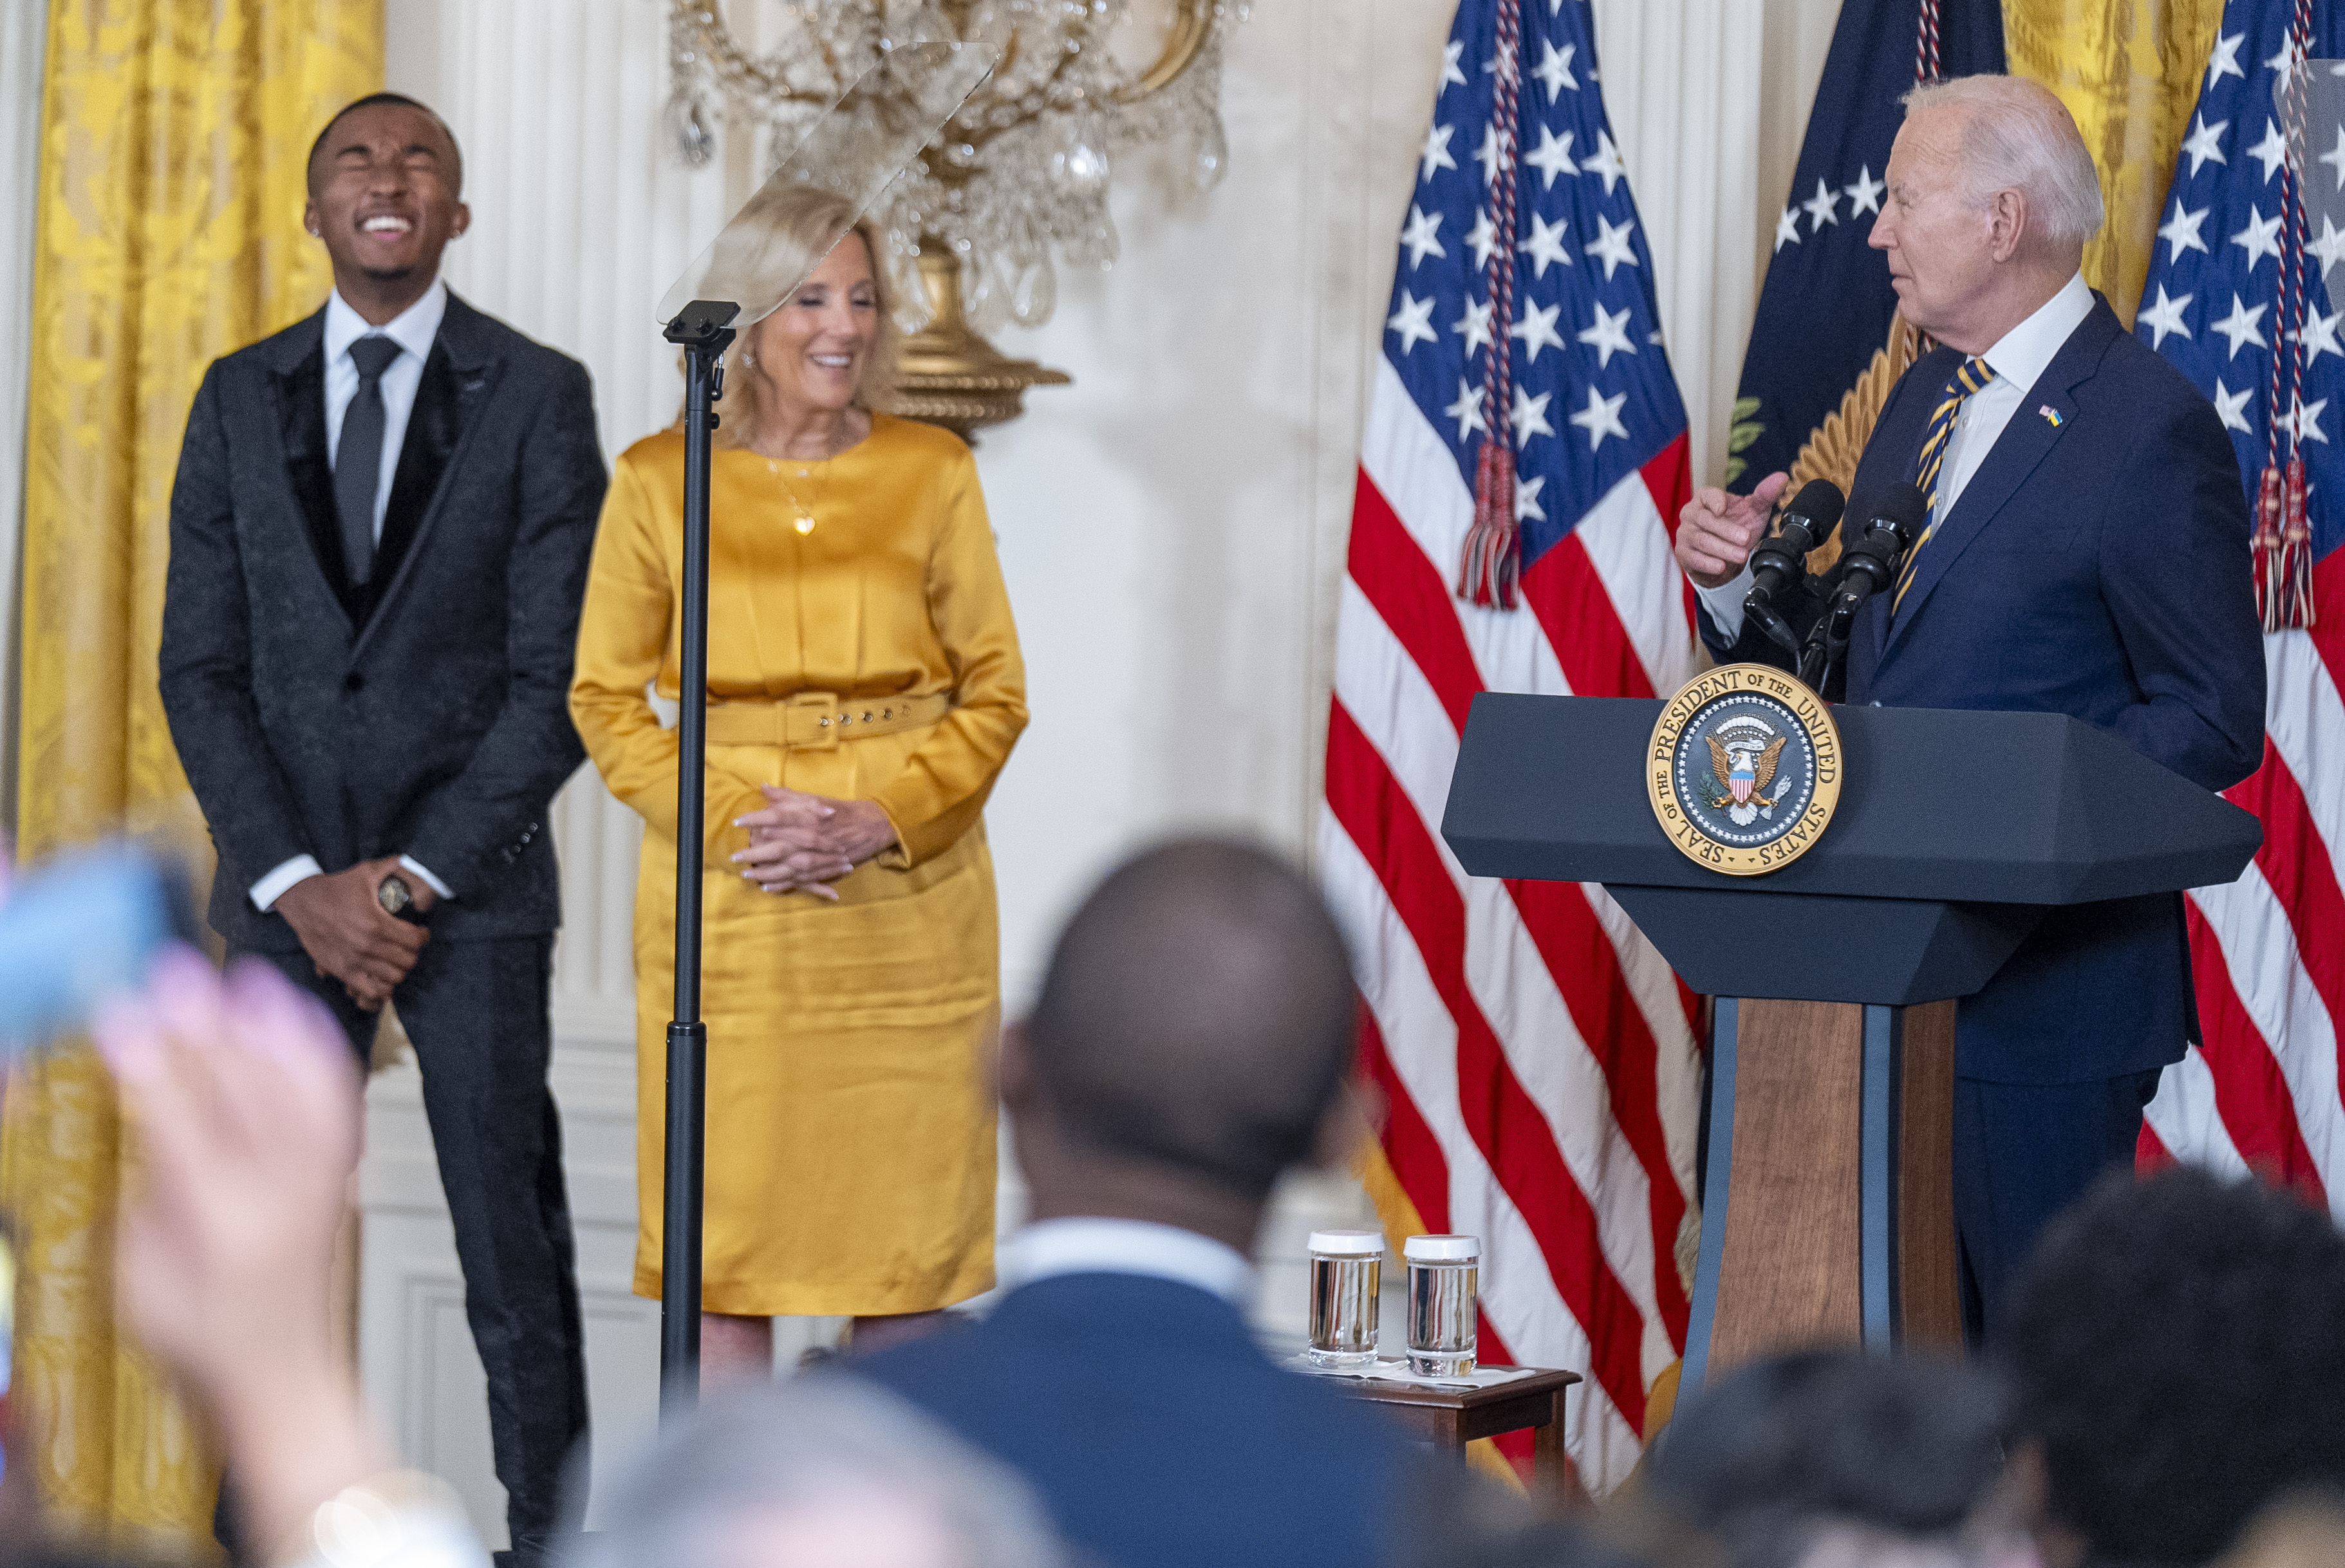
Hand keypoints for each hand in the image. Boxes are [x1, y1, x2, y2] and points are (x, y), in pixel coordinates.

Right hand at [96, 949, 391, 1560]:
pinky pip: (334, 1098)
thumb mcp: (142, 1272)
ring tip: (230, 975)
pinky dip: (312, 1049)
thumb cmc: (200, 1337)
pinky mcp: (341, 1175)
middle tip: (168, 971)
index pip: (180, 1128)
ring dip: (262, 1023)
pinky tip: (290, 1010)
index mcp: (221, 1227)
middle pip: (243, 1092)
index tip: (118, 1013)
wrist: (284, 1376)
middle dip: (202, 1024)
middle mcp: (283, 1196)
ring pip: (296, 1085)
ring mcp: (322, 1182)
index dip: (149, 1066)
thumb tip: (147, 1105)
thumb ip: (147, 1189)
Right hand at [274, 855, 427, 1008]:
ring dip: (399, 969)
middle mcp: (367, 946)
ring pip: (394, 978)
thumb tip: (415, 860)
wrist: (302, 902)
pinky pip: (372, 991)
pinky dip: (382, 987)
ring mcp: (354, 961)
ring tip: (396, 958)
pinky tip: (381, 974)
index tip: (420, 932)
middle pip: (407, 961)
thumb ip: (394, 867)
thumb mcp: (366, 872)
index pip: (414, 941)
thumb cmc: (336, 888)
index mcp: (376, 924)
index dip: (422, 936)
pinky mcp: (342, 972)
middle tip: (408, 945)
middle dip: (412, 952)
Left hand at [731, 787, 899, 899]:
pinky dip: (784, 885)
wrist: (873, 825)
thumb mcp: (816, 799)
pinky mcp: (826, 868)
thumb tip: (764, 787)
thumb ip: (789, 796)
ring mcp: (821, 854)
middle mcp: (815, 835)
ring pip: (790, 867)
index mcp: (811, 815)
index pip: (780, 815)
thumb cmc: (841, 811)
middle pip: (781, 846)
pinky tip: (767, 887)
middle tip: (736, 856)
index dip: (758, 818)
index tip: (739, 822)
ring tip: (747, 874)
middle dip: (757, 852)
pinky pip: (802, 880)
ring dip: (767, 872)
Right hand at [1676, 469, 1787, 588]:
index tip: (1723, 509)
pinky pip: (1693, 558)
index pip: (1707, 495)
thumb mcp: (1753, 510)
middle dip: (1727, 531)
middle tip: (1745, 539)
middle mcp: (1691, 514)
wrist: (1723, 553)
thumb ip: (1766, 494)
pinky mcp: (1683, 553)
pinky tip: (1721, 566)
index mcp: (1705, 498)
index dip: (1715, 501)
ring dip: (1722, 549)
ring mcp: (1685, 533)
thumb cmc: (1737, 525)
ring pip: (1701, 540)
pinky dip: (1708, 563)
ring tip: (1741, 556)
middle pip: (1706, 520)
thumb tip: (1781, 478)